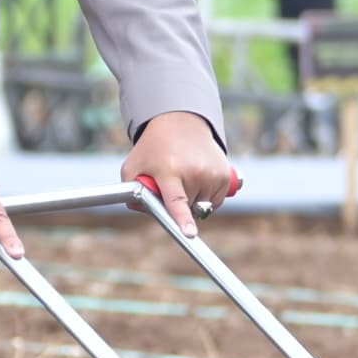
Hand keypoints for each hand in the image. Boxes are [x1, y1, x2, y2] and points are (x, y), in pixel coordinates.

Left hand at [121, 109, 242, 238]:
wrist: (181, 123)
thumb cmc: (154, 149)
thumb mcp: (133, 166)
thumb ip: (131, 192)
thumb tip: (143, 210)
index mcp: (169, 171)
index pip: (177, 201)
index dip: (183, 219)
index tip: (190, 234)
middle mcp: (194, 172)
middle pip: (188, 209)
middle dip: (179, 205)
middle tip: (172, 184)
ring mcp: (212, 173)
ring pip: (204, 208)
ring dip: (194, 201)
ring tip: (186, 178)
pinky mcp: (226, 175)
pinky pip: (216, 201)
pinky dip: (207, 196)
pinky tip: (199, 178)